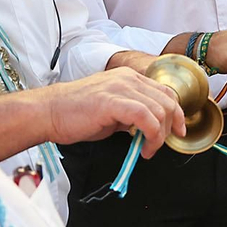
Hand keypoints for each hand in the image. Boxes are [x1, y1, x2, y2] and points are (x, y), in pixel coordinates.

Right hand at [36, 69, 185, 156]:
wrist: (49, 112)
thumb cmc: (75, 114)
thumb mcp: (112, 110)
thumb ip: (133, 114)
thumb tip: (150, 128)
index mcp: (129, 77)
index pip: (166, 93)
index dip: (177, 114)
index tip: (177, 131)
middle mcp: (128, 78)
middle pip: (168, 101)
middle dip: (170, 127)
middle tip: (158, 145)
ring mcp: (120, 88)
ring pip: (160, 110)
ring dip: (159, 136)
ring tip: (147, 150)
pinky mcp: (113, 101)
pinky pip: (146, 118)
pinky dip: (151, 135)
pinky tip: (143, 148)